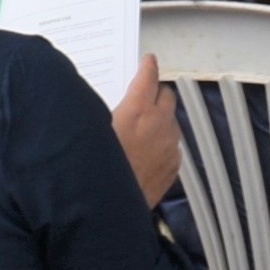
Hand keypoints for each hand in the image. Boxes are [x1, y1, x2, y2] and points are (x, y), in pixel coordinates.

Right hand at [109, 57, 186, 204]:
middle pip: (167, 95)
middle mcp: (160, 123)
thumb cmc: (97, 168)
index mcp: (137, 110)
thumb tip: (110, 103)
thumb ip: (104, 113)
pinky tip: (146, 153)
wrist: (112, 208)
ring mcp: (170, 145)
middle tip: (143, 97)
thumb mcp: (94, 132)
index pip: (148, 76)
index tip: (147, 60)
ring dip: (160, 119)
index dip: (147, 66)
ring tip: (141, 130)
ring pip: (171, 121)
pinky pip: (172, 145)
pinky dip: (162, 143)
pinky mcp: (174, 165)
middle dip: (156, 93)